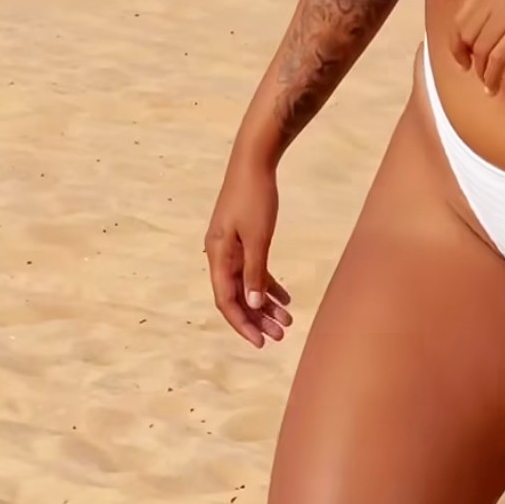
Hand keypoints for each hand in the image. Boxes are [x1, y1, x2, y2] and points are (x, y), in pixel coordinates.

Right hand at [204, 143, 292, 349]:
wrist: (254, 162)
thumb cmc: (255, 197)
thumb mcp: (258, 238)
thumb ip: (254, 272)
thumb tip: (251, 304)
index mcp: (218, 255)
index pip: (226, 300)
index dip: (243, 324)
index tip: (261, 342)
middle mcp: (220, 254)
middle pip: (235, 296)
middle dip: (257, 318)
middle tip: (280, 335)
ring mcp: (230, 247)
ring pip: (246, 285)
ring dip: (264, 304)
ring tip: (286, 322)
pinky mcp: (242, 239)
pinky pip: (253, 269)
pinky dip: (267, 284)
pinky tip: (285, 298)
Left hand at [453, 0, 504, 93]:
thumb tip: (494, 21)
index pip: (461, 16)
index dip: (457, 42)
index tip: (463, 57)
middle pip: (466, 34)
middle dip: (467, 58)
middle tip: (475, 73)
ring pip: (481, 48)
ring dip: (482, 71)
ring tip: (488, 84)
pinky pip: (498, 57)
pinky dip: (492, 76)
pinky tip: (495, 88)